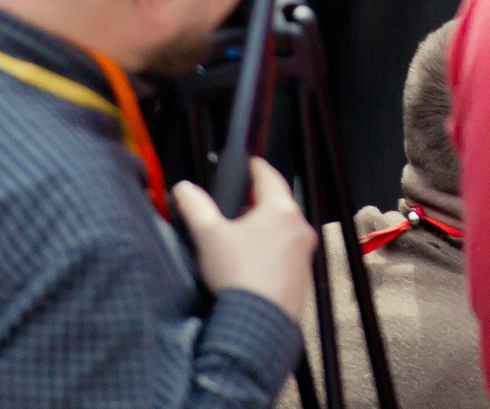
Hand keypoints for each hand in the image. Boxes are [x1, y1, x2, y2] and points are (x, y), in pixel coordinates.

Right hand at [174, 163, 314, 319]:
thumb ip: (195, 206)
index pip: (268, 175)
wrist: (259, 325)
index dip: (253, 167)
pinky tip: (250, 264)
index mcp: (281, 209)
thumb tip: (184, 188)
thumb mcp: (209, 236)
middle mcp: (299, 227)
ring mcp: (304, 254)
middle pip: (277, 203)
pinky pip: (286, 254)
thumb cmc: (237, 274)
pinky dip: (271, 251)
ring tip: (238, 238)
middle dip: (255, 201)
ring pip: (283, 229)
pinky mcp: (303, 277)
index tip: (244, 165)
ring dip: (264, 228)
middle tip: (234, 205)